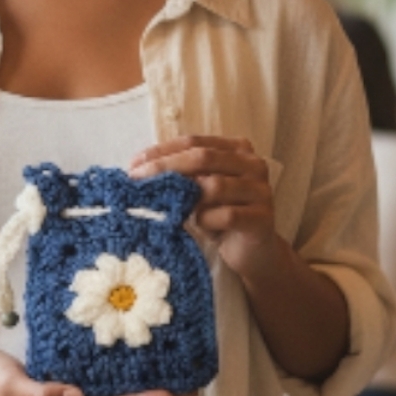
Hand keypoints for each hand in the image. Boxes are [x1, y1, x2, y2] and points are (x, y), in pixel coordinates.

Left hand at [130, 135, 279, 281]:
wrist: (253, 253)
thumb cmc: (219, 216)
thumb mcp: (198, 191)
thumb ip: (179, 174)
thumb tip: (135, 169)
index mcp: (236, 149)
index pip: (193, 142)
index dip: (161, 151)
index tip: (133, 164)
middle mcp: (252, 164)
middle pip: (202, 158)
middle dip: (165, 168)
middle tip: (137, 181)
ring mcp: (260, 190)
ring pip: (215, 186)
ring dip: (186, 198)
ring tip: (168, 209)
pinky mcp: (262, 218)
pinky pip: (227, 215)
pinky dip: (206, 220)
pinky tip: (198, 225)